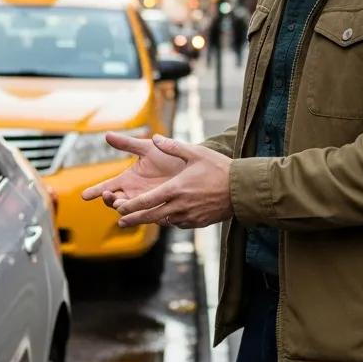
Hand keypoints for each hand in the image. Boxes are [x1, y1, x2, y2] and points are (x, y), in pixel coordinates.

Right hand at [82, 131, 186, 208]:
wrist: (193, 166)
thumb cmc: (169, 155)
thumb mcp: (147, 148)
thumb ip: (127, 144)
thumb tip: (106, 134)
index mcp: (128, 179)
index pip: (107, 186)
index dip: (95, 190)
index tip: (84, 196)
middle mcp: (133, 193)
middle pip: (115, 201)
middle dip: (109, 200)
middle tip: (109, 195)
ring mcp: (145, 202)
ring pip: (129, 210)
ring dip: (123, 208)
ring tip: (122, 203)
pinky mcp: (159, 209)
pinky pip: (147, 216)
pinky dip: (140, 216)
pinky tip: (138, 214)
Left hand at [115, 136, 232, 228]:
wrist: (244, 189)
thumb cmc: (220, 168)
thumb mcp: (196, 153)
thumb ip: (173, 147)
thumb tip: (155, 137)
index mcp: (175, 189)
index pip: (147, 201)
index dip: (131, 206)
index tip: (118, 208)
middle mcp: (180, 205)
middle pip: (151, 216)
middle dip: (134, 219)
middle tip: (120, 221)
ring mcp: (190, 216)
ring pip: (165, 221)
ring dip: (152, 220)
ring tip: (140, 219)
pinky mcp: (198, 222)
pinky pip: (179, 223)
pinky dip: (171, 220)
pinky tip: (167, 216)